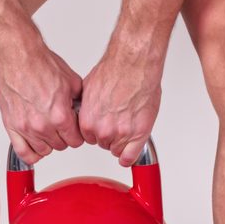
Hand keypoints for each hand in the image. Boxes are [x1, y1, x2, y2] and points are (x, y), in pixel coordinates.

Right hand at [0, 46, 83, 164]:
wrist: (18, 57)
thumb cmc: (40, 65)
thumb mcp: (72, 81)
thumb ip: (79, 101)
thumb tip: (83, 110)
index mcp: (60, 116)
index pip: (76, 141)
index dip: (78, 134)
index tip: (75, 129)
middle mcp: (42, 125)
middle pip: (61, 146)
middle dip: (64, 136)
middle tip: (61, 125)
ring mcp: (25, 127)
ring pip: (43, 151)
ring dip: (48, 143)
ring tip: (48, 131)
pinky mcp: (11, 126)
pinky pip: (23, 152)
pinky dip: (31, 153)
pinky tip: (36, 146)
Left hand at [78, 52, 161, 166]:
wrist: (133, 65)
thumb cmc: (115, 71)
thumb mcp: (88, 89)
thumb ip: (87, 107)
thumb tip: (85, 111)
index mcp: (88, 121)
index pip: (88, 138)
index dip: (96, 130)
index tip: (101, 125)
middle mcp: (103, 130)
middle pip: (102, 143)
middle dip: (109, 133)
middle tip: (117, 119)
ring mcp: (122, 133)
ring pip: (117, 149)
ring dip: (121, 140)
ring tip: (126, 123)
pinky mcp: (139, 134)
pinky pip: (130, 157)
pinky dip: (129, 157)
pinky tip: (129, 153)